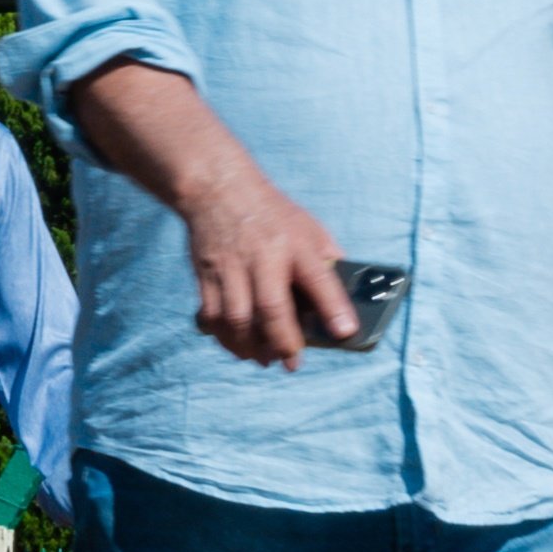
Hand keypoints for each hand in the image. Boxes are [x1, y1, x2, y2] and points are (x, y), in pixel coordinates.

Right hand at [178, 164, 356, 367]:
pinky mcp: (206, 274)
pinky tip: (236, 345)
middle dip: (283, 342)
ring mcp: (230, 267)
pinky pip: (211, 316)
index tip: (346, 333)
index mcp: (295, 244)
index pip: (318, 278)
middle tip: (291, 363)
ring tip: (262, 359)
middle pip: (271, 307)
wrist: (218, 188)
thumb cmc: (271, 213)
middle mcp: (262, 257)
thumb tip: (344, 297)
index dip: (333, 308)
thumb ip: (326, 259)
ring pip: (236, 318)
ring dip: (249, 347)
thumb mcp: (308, 227)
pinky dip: (223, 337)